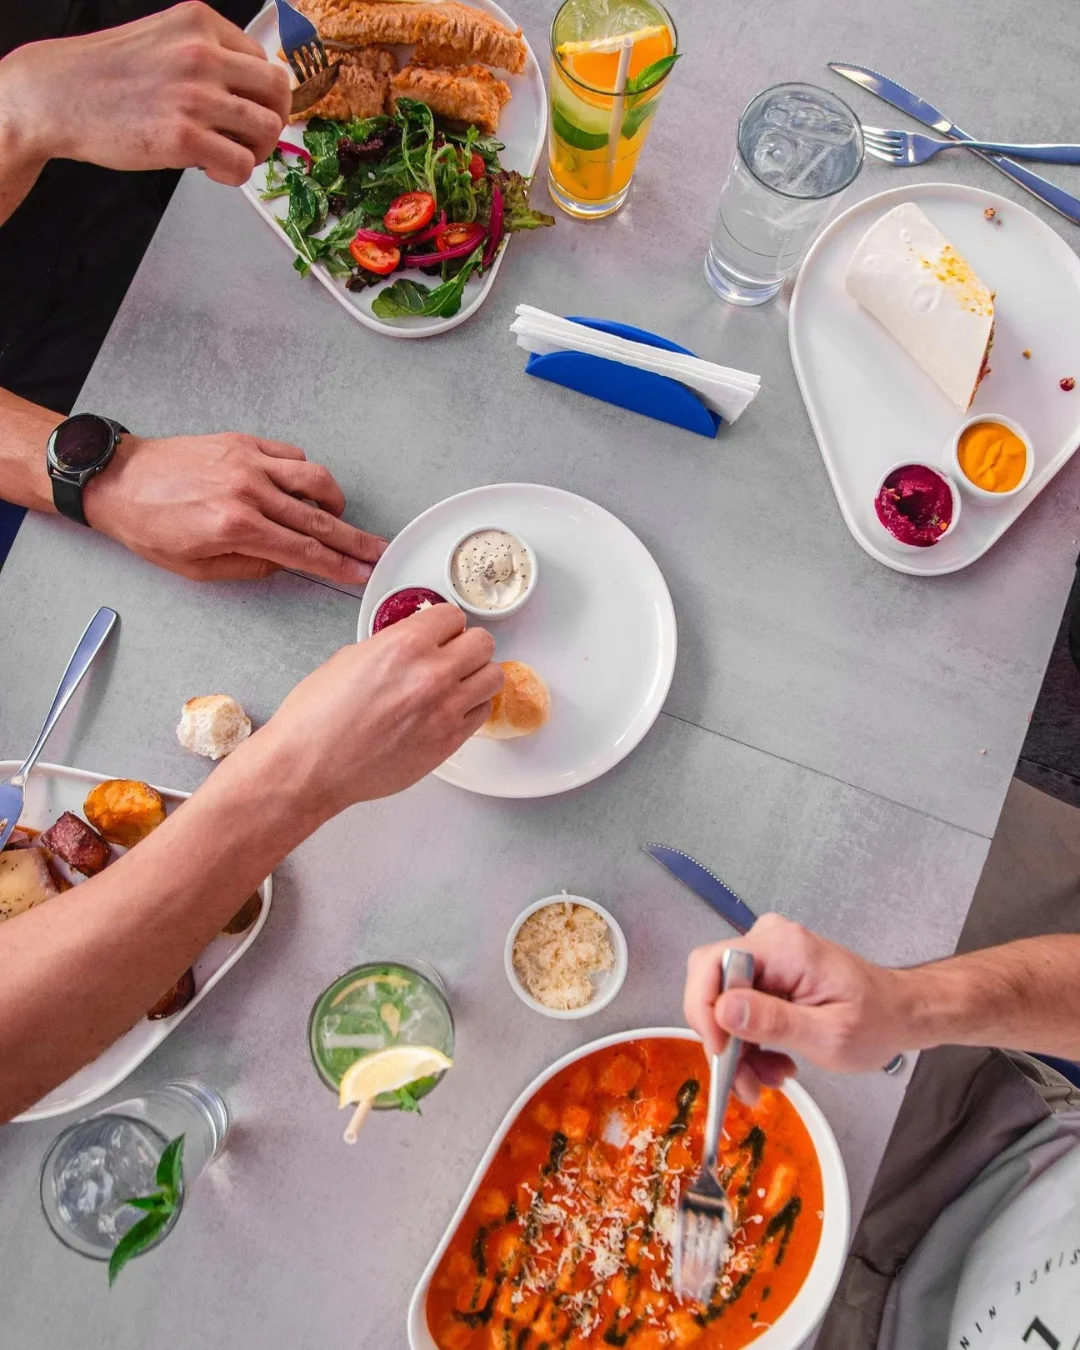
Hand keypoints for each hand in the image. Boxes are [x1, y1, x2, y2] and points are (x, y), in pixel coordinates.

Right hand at [0, 2, 288, 187]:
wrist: (56, 94)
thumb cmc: (106, 74)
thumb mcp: (163, 40)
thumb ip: (207, 56)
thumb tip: (251, 93)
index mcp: (200, 24)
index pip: (265, 62)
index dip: (262, 96)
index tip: (246, 112)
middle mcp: (202, 54)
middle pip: (278, 94)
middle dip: (270, 122)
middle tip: (249, 139)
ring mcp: (195, 95)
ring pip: (266, 130)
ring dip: (255, 151)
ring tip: (226, 154)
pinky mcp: (184, 137)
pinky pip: (241, 165)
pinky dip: (233, 174)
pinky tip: (209, 168)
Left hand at [83, 432, 384, 584]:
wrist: (119, 481)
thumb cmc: (150, 526)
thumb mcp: (197, 568)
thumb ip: (250, 567)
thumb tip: (286, 562)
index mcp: (235, 527)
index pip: (303, 551)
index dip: (338, 565)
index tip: (361, 573)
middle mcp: (247, 491)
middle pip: (319, 519)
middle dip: (354, 540)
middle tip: (377, 551)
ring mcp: (247, 461)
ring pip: (315, 479)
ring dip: (333, 501)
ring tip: (336, 517)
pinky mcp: (243, 442)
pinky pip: (292, 456)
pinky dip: (304, 475)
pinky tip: (300, 489)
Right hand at [261, 604, 502, 814]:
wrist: (310, 765)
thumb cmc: (318, 715)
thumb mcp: (351, 657)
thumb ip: (392, 645)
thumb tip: (414, 644)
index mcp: (405, 644)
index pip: (453, 616)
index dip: (445, 625)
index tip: (439, 634)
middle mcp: (432, 673)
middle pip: (483, 643)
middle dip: (468, 646)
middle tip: (453, 657)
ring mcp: (445, 709)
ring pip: (494, 677)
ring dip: (477, 677)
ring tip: (458, 684)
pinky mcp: (449, 741)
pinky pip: (482, 713)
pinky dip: (471, 708)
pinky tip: (450, 710)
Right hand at [684, 914, 911, 1100]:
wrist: (899, 1013)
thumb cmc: (877, 1021)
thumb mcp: (830, 1034)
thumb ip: (775, 1022)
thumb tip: (723, 1010)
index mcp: (784, 948)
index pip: (712, 963)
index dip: (703, 1008)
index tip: (720, 1052)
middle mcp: (769, 941)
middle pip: (713, 985)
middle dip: (723, 1039)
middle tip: (745, 1080)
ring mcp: (768, 955)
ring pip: (723, 1002)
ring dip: (739, 1048)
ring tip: (769, 1078)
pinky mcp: (769, 973)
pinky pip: (740, 1006)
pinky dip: (750, 1041)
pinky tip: (773, 1062)